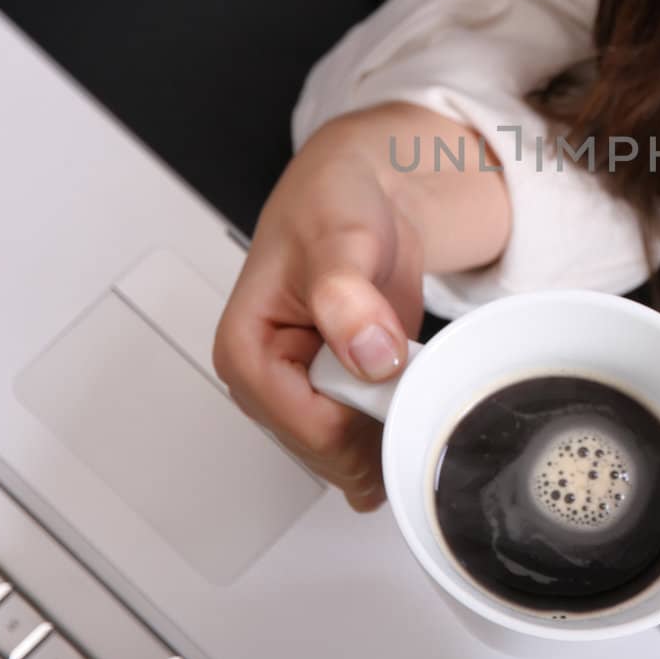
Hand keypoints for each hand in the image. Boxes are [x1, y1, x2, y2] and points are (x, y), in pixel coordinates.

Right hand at [212, 117, 426, 511]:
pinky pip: (371, 446)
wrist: (362, 199)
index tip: (402, 373)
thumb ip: (347, 296)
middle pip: (336, 454)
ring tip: (411, 368)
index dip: (368, 413)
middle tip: (413, 365)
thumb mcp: (340, 239)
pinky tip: (413, 391)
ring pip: (355, 459)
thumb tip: (368, 352)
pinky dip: (400, 427)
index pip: (312, 430)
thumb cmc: (332, 209)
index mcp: (247, 354)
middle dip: (382, 425)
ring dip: (394, 427)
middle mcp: (269, 387)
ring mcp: (304, 400)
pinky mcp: (337, 402)